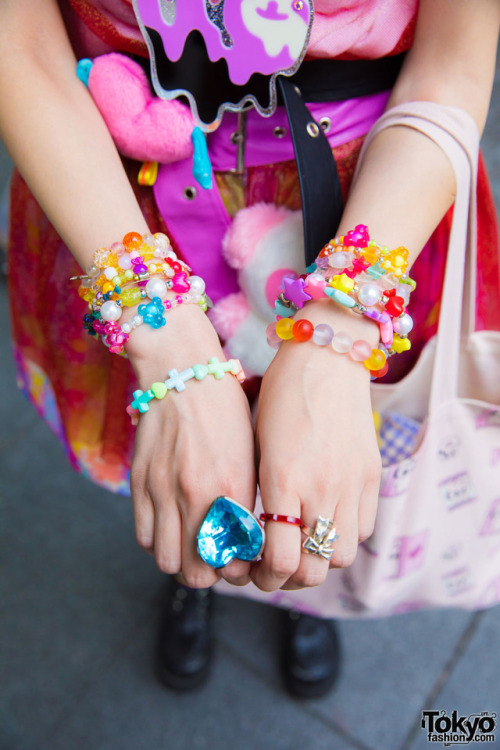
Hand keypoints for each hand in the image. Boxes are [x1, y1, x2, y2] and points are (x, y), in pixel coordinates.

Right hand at [128, 306, 256, 587]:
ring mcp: (163, 490)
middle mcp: (197, 495)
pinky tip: (174, 527)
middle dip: (213, 574)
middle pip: (199, 574)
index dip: (243, 570)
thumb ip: (249, 500)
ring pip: (169, 562)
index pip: (237, 561)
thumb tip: (250, 541)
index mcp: (233, 487)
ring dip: (184, 561)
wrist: (184, 373)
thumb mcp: (251, 453)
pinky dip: (160, 542)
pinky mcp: (140, 484)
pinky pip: (145, 538)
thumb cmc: (227, 410)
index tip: (246, 559)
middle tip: (221, 558)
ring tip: (195, 545)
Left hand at [252, 302, 381, 591]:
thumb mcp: (258, 443)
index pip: (280, 560)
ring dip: (320, 561)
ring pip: (341, 556)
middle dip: (288, 580)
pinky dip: (344, 536)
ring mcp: (350, 483)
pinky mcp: (371, 475)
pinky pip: (363, 528)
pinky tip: (327, 521)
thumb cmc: (280, 394)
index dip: (264, 577)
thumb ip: (260, 491)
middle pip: (312, 570)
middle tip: (274, 570)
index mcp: (281, 479)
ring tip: (302, 547)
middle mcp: (319, 487)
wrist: (326, 357)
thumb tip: (253, 533)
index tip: (252, 571)